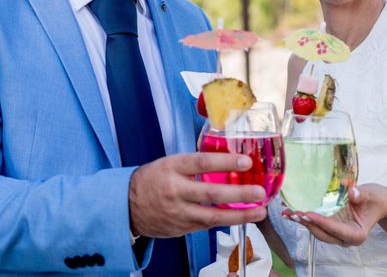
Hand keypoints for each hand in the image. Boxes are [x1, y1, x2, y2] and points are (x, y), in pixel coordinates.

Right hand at [129, 152, 267, 237]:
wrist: (126, 205)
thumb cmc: (152, 179)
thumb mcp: (169, 162)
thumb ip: (195, 163)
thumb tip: (226, 158)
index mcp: (172, 168)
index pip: (201, 163)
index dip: (225, 161)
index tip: (246, 161)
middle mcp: (175, 191)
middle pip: (211, 194)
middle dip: (239, 194)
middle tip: (259, 192)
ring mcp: (178, 212)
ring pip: (212, 217)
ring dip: (240, 215)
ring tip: (259, 211)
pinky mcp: (181, 228)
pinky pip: (207, 225)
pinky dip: (226, 222)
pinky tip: (242, 218)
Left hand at [283, 184, 386, 246]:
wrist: (378, 202)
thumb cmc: (377, 199)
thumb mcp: (372, 194)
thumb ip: (362, 194)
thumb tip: (352, 192)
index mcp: (357, 234)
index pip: (336, 230)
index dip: (321, 222)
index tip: (307, 214)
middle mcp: (345, 237)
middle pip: (323, 234)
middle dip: (307, 224)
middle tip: (294, 213)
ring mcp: (337, 233)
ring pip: (317, 231)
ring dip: (302, 222)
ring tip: (288, 213)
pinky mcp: (331, 226)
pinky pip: (316, 225)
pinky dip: (304, 219)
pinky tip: (291, 212)